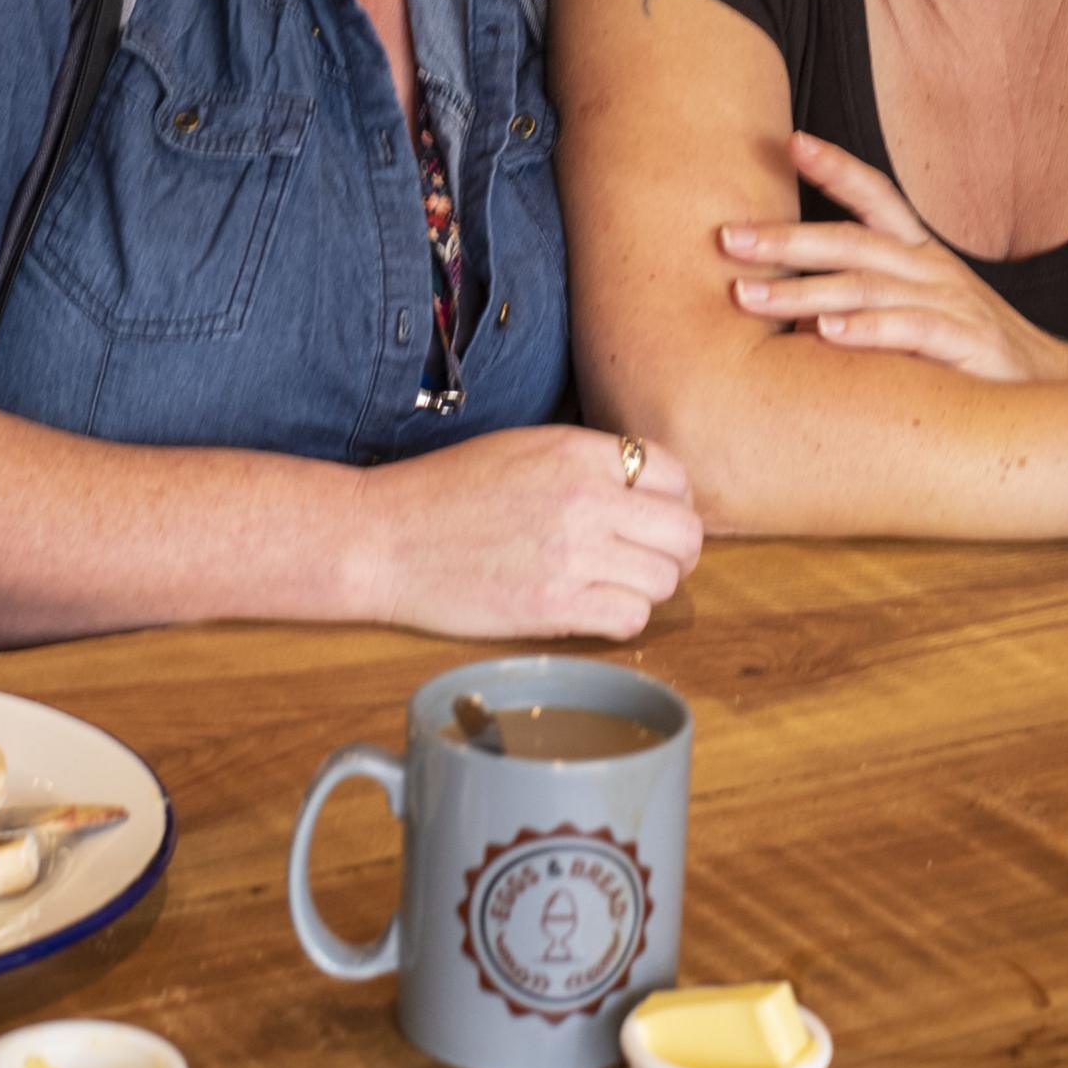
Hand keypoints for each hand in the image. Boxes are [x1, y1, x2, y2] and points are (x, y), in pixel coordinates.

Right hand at [357, 427, 705, 640]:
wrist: (383, 539)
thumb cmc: (445, 492)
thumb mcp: (523, 449)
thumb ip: (586, 463)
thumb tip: (644, 489)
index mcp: (576, 452)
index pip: (674, 474)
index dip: (671, 500)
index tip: (651, 517)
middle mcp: (584, 500)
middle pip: (683, 532)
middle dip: (675, 549)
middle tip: (649, 558)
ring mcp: (572, 556)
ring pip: (664, 580)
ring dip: (647, 586)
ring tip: (613, 583)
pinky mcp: (554, 607)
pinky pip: (631, 619)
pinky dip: (622, 617)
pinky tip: (593, 607)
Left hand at [721, 133, 1067, 383]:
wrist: (1049, 392)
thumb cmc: (965, 355)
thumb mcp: (910, 315)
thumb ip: (855, 303)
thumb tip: (781, 304)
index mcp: (920, 253)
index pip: (877, 196)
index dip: (837, 166)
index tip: (791, 141)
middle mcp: (932, 268)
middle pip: (853, 239)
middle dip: (786, 238)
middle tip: (727, 238)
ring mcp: (950, 304)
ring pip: (867, 286)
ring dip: (803, 292)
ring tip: (748, 296)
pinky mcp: (965, 345)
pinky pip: (911, 331)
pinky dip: (867, 331)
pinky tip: (826, 335)